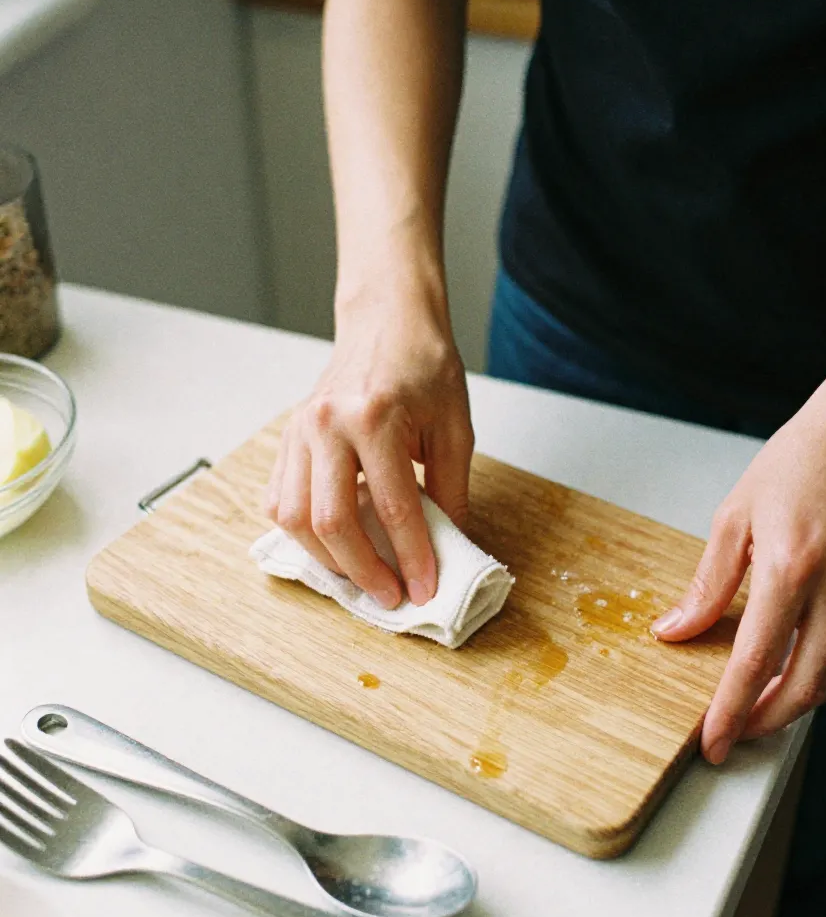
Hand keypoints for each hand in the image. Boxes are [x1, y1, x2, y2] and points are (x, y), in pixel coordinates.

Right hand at [265, 285, 473, 609]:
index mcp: (375, 417)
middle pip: (331, 522)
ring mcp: (299, 430)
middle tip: (391, 595)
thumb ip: (451, 490)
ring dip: (328, 558)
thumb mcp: (455, 428)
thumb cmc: (423, 368)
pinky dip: (302, 533)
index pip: (393, 508)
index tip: (425, 588)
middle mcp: (327, 424)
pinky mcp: (286, 439)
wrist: (386, 322)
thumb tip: (447, 547)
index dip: (411, 557)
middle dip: (364, 570)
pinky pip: (280, 500)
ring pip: (295, 518)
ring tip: (361, 576)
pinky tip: (332, 546)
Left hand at [652, 378, 825, 764]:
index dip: (732, 711)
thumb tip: (676, 629)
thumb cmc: (802, 461)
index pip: (756, 662)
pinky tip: (800, 669)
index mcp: (790, 567)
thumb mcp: (736, 516)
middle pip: (806, 685)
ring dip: (799, 701)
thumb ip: (709, 583)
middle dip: (769, 721)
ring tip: (762, 703)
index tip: (714, 742)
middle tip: (736, 732)